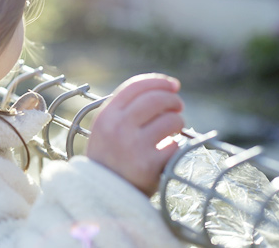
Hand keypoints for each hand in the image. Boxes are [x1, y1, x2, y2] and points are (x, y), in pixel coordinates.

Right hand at [86, 74, 184, 195]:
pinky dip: (175, 147)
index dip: (159, 81)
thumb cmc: (109, 158)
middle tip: (178, 106)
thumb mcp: (106, 128)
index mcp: (106, 115)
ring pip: (170, 121)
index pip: (136, 86)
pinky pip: (174, 146)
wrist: (100, 197)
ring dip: (178, 122)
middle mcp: (118, 127)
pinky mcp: (149, 166)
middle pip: (156, 99)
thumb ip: (126, 108)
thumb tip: (164, 88)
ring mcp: (133, 147)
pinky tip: (167, 151)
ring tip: (174, 129)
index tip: (173, 85)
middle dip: (173, 100)